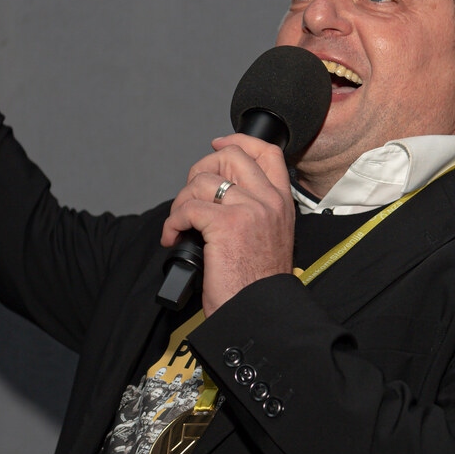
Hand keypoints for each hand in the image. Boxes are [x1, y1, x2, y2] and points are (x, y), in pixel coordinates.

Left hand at [161, 134, 296, 314]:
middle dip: (200, 170)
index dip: (238, 141)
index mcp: (282, 203)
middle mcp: (269, 201)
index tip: (217, 145)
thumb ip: (255, 212)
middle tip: (190, 196)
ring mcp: (248, 210)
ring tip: (180, 225)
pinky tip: (174, 238)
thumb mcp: (270, 238)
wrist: (260, 312)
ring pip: (202, 181)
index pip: (267, 152)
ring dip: (181, 201)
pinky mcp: (226, 225)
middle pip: (229, 156)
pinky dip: (172, 222)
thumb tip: (220, 195)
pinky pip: (187, 207)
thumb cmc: (258, 284)